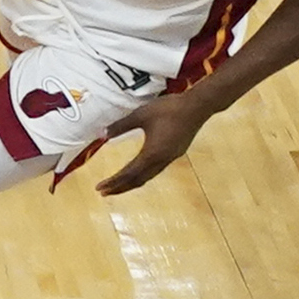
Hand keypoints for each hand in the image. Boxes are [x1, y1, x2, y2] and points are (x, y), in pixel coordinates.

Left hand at [92, 86, 216, 195]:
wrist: (198, 106)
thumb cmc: (169, 109)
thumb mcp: (141, 115)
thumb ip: (121, 126)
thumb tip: (102, 134)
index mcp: (151, 154)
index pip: (128, 174)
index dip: (113, 182)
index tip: (100, 188)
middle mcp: (161, 160)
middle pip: (138, 180)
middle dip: (120, 187)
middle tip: (104, 192)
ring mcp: (171, 157)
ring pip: (149, 176)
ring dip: (132, 183)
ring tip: (119, 186)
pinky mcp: (177, 152)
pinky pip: (157, 170)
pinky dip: (144, 175)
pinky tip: (140, 172)